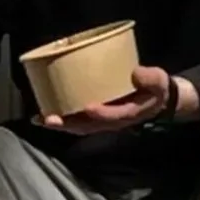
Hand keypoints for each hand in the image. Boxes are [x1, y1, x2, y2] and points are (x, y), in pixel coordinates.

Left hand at [40, 64, 191, 135]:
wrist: (156, 99)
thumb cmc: (155, 89)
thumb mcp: (158, 81)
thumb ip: (150, 78)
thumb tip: (136, 72)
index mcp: (128, 113)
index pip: (112, 116)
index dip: (101, 113)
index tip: (89, 107)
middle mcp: (111, 121)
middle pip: (87, 126)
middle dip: (68, 123)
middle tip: (49, 119)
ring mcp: (101, 120)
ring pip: (78, 126)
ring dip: (59, 124)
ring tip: (40, 119)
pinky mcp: (95, 115)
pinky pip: (77, 119)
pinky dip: (61, 119)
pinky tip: (45, 114)